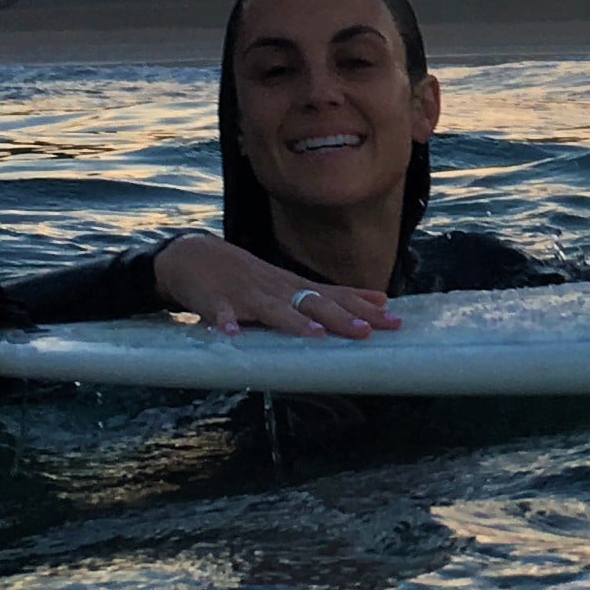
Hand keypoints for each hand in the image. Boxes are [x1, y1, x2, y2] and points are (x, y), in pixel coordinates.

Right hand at [152, 231, 398, 341]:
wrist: (194, 255)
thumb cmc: (249, 276)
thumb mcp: (293, 283)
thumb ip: (333, 295)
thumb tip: (381, 299)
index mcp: (295, 287)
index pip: (337, 297)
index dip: (365, 309)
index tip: (395, 320)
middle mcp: (277, 289)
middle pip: (313, 303)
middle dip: (340, 318)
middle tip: (366, 332)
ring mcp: (246, 293)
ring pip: (272, 309)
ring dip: (293, 321)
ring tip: (314, 333)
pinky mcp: (215, 300)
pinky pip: (220, 312)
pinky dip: (225, 320)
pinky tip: (231, 332)